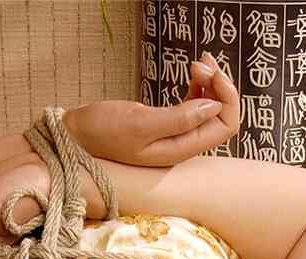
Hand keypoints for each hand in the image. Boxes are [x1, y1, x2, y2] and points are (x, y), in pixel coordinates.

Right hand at [63, 51, 238, 165]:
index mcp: (181, 149)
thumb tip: (214, 106)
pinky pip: (194, 103)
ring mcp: (176, 134)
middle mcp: (183, 144)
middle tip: (202, 62)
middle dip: (219, 86)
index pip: (225, 126)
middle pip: (221, 116)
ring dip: (210, 82)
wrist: (78, 135)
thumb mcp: (140, 123)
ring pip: (209, 107)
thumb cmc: (103, 131)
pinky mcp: (167, 123)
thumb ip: (179, 119)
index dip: (228, 98)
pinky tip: (194, 70)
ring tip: (199, 61)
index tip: (214, 73)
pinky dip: (199, 85)